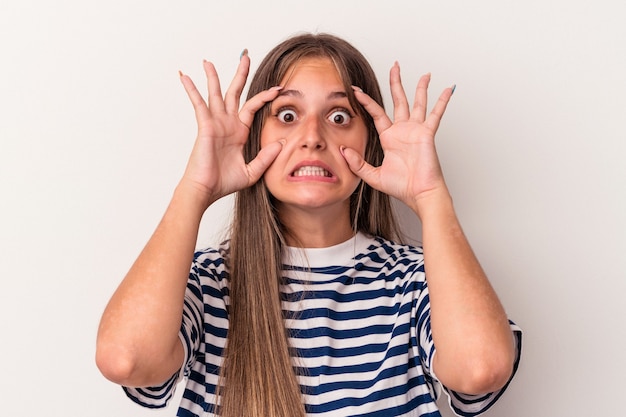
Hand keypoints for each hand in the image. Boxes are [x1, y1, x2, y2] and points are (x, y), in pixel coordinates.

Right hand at [178, 53, 282, 206]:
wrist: (207, 190)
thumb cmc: (224, 183)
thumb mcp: (252, 171)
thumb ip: (266, 157)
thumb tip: (281, 143)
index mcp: (239, 132)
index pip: (252, 107)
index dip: (264, 96)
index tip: (277, 88)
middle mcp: (227, 124)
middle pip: (234, 92)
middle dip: (240, 74)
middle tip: (245, 56)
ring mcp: (215, 123)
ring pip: (215, 93)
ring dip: (212, 76)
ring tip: (208, 61)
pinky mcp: (205, 125)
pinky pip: (198, 103)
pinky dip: (191, 89)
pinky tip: (185, 75)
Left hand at [341, 63, 453, 211]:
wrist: (419, 194)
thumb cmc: (402, 187)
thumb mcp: (372, 175)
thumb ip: (357, 163)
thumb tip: (343, 150)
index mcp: (390, 138)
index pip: (377, 113)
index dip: (366, 101)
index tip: (355, 90)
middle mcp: (403, 131)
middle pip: (398, 100)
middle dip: (396, 83)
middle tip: (395, 66)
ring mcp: (416, 130)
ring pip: (418, 102)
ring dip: (421, 87)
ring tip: (425, 74)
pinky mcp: (427, 133)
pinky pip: (436, 114)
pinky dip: (443, 101)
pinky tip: (448, 88)